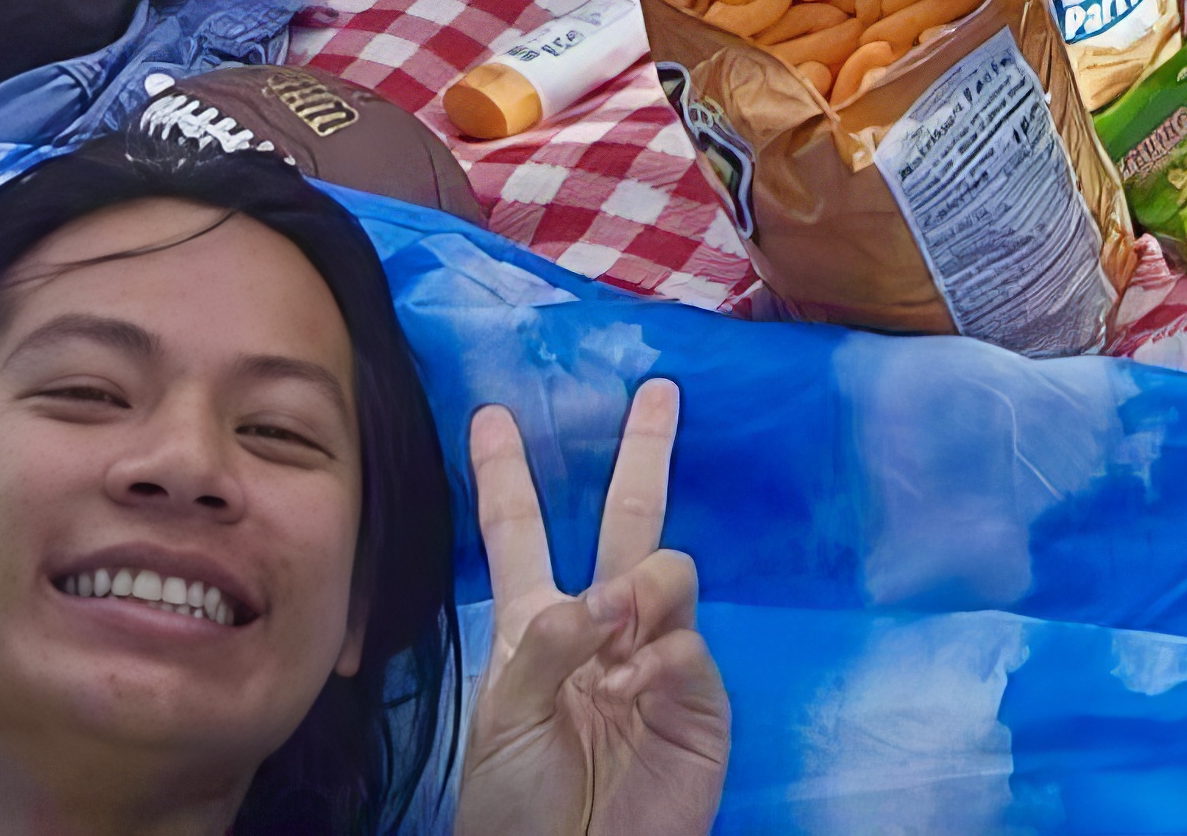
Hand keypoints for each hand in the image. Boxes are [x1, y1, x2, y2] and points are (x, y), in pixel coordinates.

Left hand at [456, 382, 728, 835]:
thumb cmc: (514, 807)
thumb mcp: (502, 718)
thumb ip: (545, 644)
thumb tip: (605, 597)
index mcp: (537, 627)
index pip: (520, 533)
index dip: (504, 475)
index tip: (488, 415)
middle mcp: (603, 629)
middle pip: (628, 520)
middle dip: (645, 453)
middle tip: (658, 392)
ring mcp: (656, 661)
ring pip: (668, 570)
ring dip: (638, 586)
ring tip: (609, 636)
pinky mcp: (698, 702)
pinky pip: (690, 646)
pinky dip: (656, 657)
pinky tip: (625, 690)